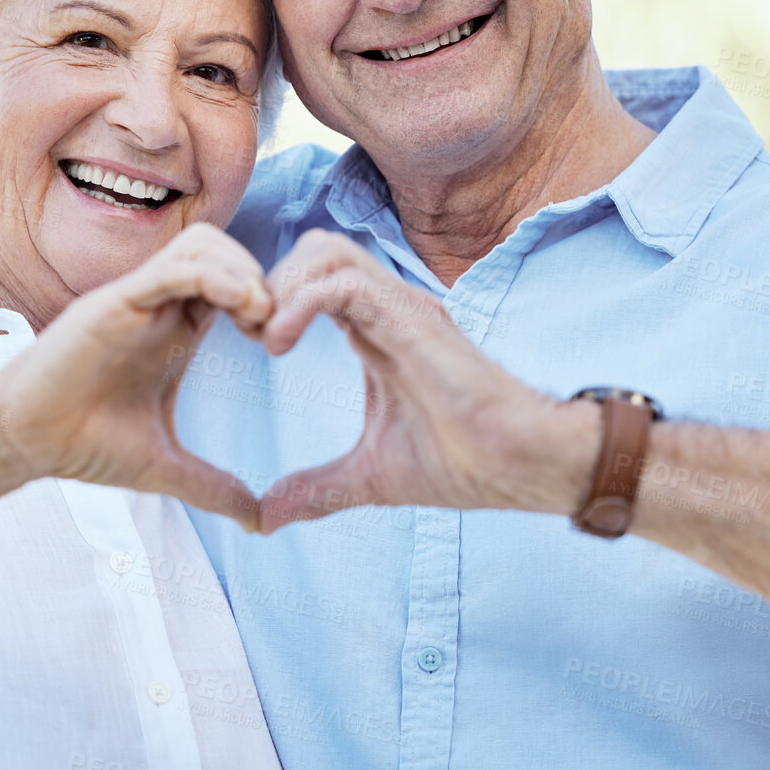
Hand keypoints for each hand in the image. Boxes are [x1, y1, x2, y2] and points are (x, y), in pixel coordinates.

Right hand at [0, 223, 272, 531]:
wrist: (24, 444)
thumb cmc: (84, 444)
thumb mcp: (165, 467)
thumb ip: (214, 488)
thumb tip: (260, 524)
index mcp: (176, 330)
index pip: (234, 283)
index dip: (266, 302)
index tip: (278, 343)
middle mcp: (159, 306)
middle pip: (224, 251)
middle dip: (262, 277)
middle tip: (274, 324)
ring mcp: (136, 300)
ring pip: (202, 245)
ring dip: (241, 269)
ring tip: (258, 313)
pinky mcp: (113, 302)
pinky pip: (170, 268)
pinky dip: (211, 274)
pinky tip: (239, 303)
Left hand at [255, 231, 599, 531]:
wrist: (519, 465)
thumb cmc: (463, 463)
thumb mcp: (368, 478)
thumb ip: (316, 490)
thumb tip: (265, 520)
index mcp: (377, 330)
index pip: (313, 279)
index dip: (272, 299)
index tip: (250, 343)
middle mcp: (388, 307)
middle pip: (314, 249)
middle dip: (270, 282)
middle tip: (250, 334)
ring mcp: (402, 306)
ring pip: (326, 251)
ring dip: (283, 285)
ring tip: (266, 338)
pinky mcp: (411, 318)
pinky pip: (343, 283)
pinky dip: (300, 303)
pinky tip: (280, 345)